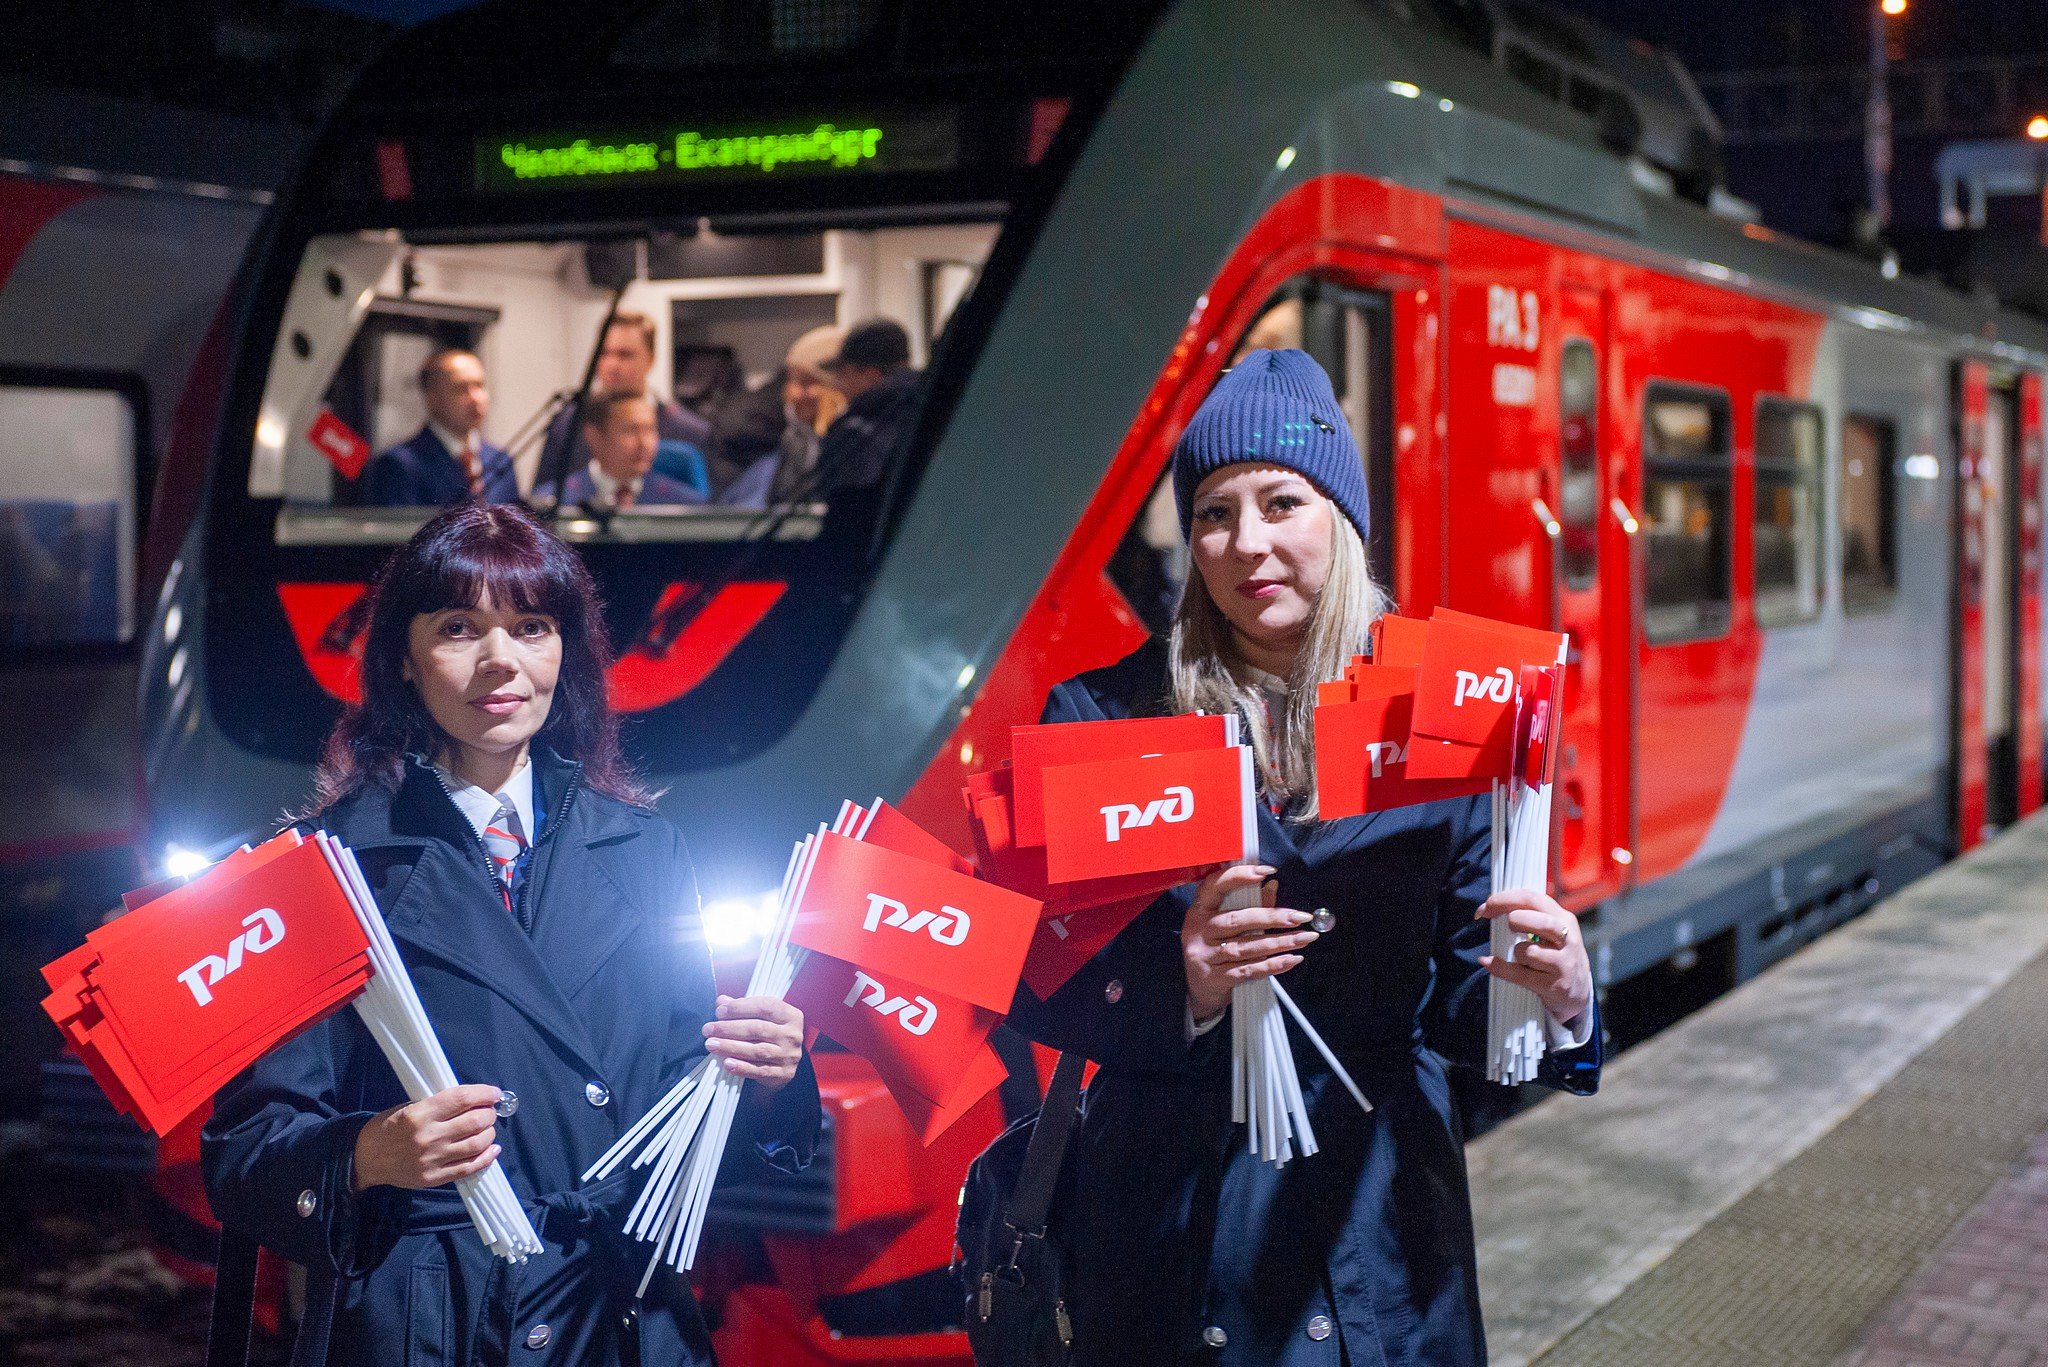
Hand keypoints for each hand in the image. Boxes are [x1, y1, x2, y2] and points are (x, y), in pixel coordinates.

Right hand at [352, 1084, 501, 1191]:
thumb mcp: (409, 1107)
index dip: (484, 1094)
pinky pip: (468, 1168)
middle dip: (489, 1114)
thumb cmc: (388, 1128)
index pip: (461, 1098)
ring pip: (476, 1144)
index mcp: (420, 1114)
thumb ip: (438, 1105)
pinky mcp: (434, 1178)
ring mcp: (432, 1159)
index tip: (494, 1094)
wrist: (365, 1158)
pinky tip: (493, 1150)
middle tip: (489, 1112)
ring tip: (488, 1129)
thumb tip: (472, 1100)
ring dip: (489, 1134)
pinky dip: (486, 1158)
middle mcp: (428, 1136)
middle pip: (474, 1121)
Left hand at [703, 995, 804, 1093]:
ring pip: (757, 1050)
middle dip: (730, 1028)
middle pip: (758, 1029)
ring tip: (711, 1044)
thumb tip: (722, 1001)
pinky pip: (760, 1071)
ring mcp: (789, 1056)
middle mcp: (792, 1035)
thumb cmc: (769, 1035)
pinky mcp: (783, 1074)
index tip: (719, 1011)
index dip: (741, 1007)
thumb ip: (742, 1008)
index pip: (766, 1007)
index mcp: (790, 1016)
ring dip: (731, 1047)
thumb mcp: (760, 1018)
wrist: (784, 1064)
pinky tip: (727, 1063)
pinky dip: (742, 1067)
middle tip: (709, 1029)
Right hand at [1182, 863, 1316, 1022]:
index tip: (1266, 871)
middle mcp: (1198, 931)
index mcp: (1199, 910)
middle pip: (1237, 920)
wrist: (1199, 992)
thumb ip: (1249, 906)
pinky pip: (1248, 971)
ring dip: (1279, 942)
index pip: (1215, 886)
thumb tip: (1272, 885)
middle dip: (1272, 917)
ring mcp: (1204, 956)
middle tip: (1300, 917)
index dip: (1239, 876)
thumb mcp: (1224, 927)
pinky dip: (1272, 965)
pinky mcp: (1214, 979)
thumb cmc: (1215, 951)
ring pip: (1246, 947)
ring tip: (1304, 938)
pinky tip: (1292, 959)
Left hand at [1477, 889, 1592, 1027]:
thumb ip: (1528, 916)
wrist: (1579, 991)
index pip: (1533, 899)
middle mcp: (1568, 939)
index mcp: (1564, 919)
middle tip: (1507, 928)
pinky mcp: (1555, 986)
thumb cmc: (1556, 954)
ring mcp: (1563, 964)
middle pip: (1540, 921)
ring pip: (1530, 951)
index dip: (1504, 900)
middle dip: (1515, 920)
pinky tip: (1490, 963)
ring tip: (1520, 957)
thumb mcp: (1552, 931)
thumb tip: (1486, 909)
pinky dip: (1501, 968)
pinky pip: (1520, 975)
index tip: (1485, 908)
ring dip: (1516, 952)